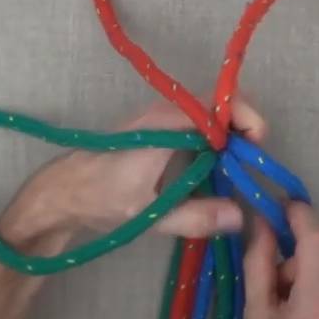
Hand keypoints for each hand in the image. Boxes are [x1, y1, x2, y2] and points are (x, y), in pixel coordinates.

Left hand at [0, 95, 265, 242]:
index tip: (256, 146)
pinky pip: (192, 129)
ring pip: (206, 119)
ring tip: (233, 175)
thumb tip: (239, 216)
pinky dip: (210, 146)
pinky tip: (209, 175)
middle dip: (241, 133)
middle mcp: (164, 113)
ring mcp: (159, 120)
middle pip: (217, 108)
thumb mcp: (150, 213)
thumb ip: (195, 216)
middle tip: (247, 167)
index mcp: (166, 124)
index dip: (246, 117)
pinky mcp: (156, 132)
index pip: (218, 102)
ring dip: (226, 141)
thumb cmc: (101, 198)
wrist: (63, 191)